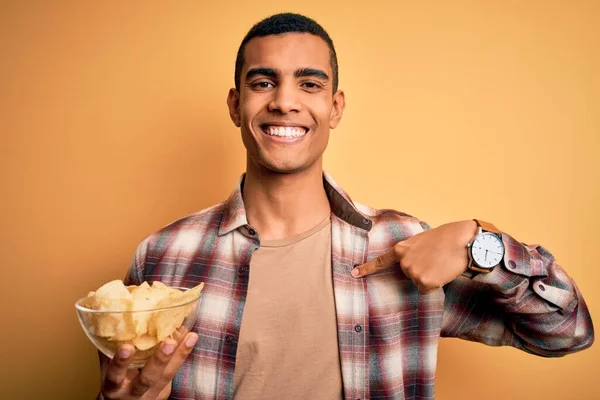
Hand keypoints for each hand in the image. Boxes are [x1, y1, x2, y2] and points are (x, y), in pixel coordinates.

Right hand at [100, 332, 197, 399]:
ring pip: (167, 376)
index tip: (127, 347)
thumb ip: (108, 350)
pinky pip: (175, 372)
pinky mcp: (165, 391)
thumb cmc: (115, 382)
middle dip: (159, 361)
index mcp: (114, 387)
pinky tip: (190, 338)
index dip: (120, 363)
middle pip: (147, 379)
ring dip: (180, 355)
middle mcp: (132, 393)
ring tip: (191, 337)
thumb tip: (110, 319)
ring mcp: (151, 394)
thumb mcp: (107, 370)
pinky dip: (182, 354)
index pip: (115, 376)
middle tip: (169, 342)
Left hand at [351, 220, 477, 293]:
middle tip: (434, 258)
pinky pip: (427, 289)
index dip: (366, 268)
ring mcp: (413, 273)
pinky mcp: (424, 282)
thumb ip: (411, 251)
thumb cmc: (446, 237)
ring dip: (429, 277)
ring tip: (440, 263)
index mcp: (402, 249)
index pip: (381, 261)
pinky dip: (435, 284)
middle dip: (421, 269)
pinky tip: (442, 272)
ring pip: (419, 282)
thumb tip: (411, 261)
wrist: (462, 241)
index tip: (354, 273)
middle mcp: (404, 262)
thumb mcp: (422, 240)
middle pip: (409, 274)